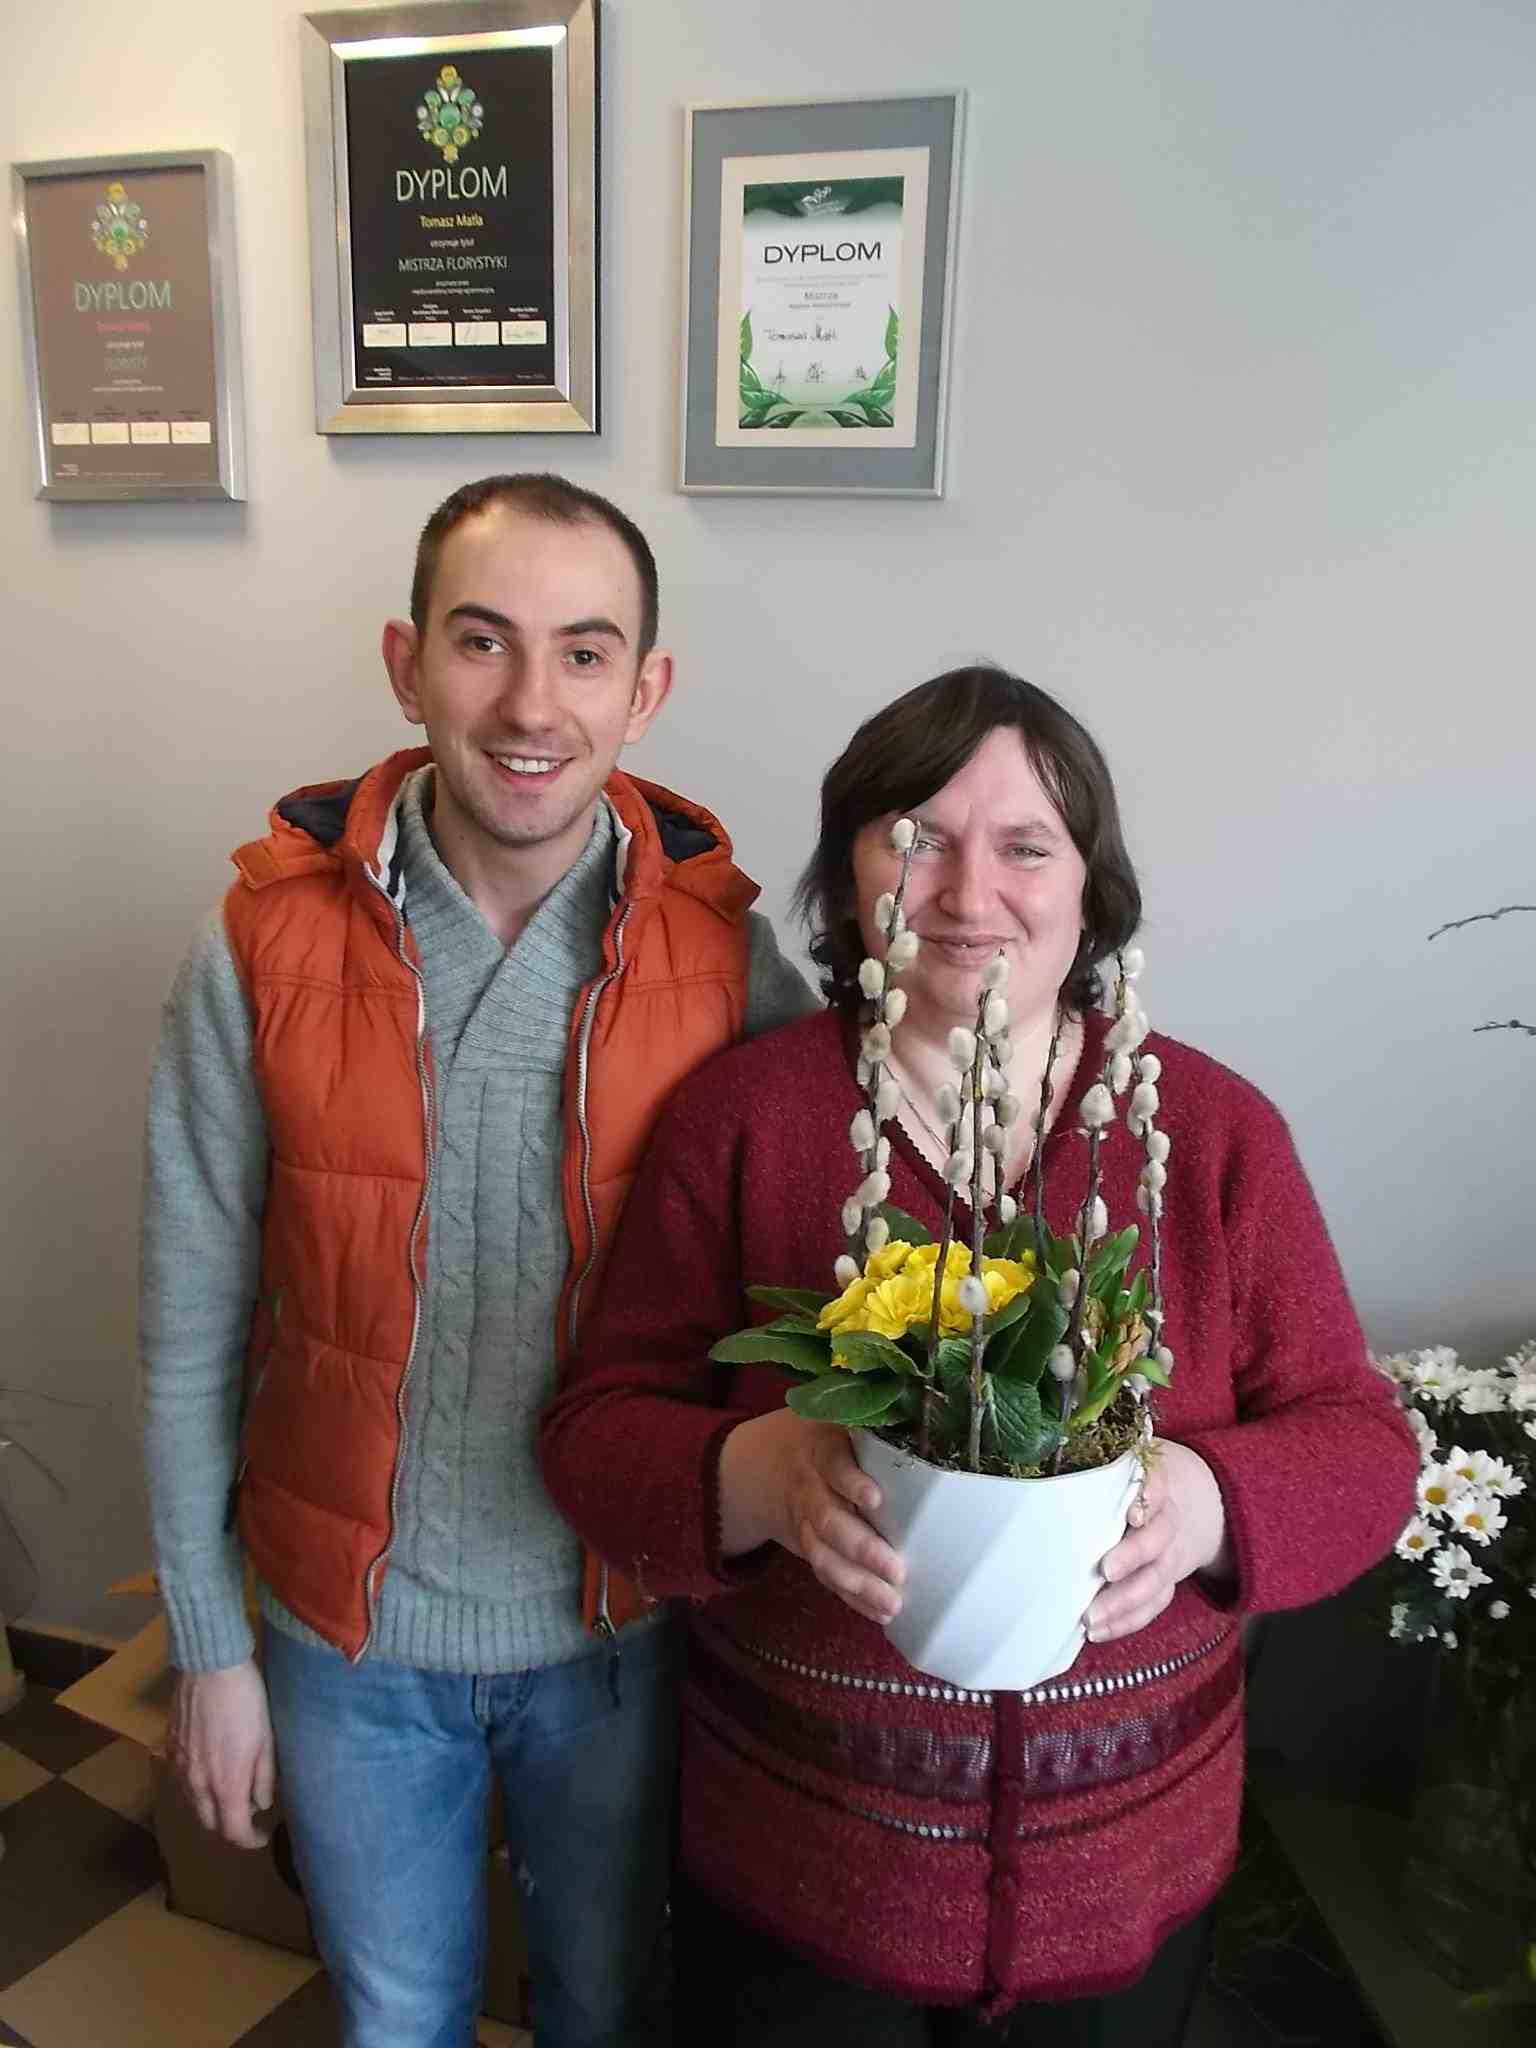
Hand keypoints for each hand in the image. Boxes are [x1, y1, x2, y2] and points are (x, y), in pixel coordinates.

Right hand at [167, 1659, 276, 1848]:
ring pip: (193, 1805)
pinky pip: (182, 1782)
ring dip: (212, 1808)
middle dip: (229, 1826)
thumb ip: (263, 1778)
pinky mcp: (170, 1749)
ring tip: (232, 1791)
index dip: (249, 1840)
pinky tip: (212, 1771)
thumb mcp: (266, 1740)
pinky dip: (197, 1789)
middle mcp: (196, 1783)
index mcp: (225, 1784)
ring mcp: (179, 1767)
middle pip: (210, 1823)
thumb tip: (260, 1804)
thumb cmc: (246, 1700)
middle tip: (248, 1812)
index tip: (263, 1834)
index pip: (232, 1832)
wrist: (210, 1666)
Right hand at [718, 1407, 905, 1625]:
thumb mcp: (840, 1422)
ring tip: (892, 1603)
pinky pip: (824, 1574)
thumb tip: (938, 1440)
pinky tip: (878, 1612)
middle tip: (897, 1570)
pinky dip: (851, 1596)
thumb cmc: (827, 1438)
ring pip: (823, 1555)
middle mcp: (808, 1486)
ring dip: (857, 1583)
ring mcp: (803, 1520)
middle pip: (829, 1520)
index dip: (850, 1481)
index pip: (833, 1463)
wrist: (764, 1463)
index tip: (875, 1499)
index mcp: (821, 1448)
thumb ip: (875, 1432)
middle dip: (862, 1548)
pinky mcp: (806, 1546)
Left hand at [1086, 1439, 1232, 1643]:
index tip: (1131, 1513)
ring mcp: (1170, 1556)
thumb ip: (1104, 1460)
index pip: (1156, 1489)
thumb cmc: (1142, 1479)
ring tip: (1091, 1618)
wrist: (1203, 1500)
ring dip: (1125, 1602)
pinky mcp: (1167, 1582)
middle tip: (1105, 1570)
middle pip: (1156, 1540)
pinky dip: (1127, 1620)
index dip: (1146, 1500)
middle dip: (1133, 1557)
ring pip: (1156, 1581)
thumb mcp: (1133, 1457)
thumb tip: (1048, 1456)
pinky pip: (1153, 1605)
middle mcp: (1167, 1522)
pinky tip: (1099, 1631)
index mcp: (1158, 1483)